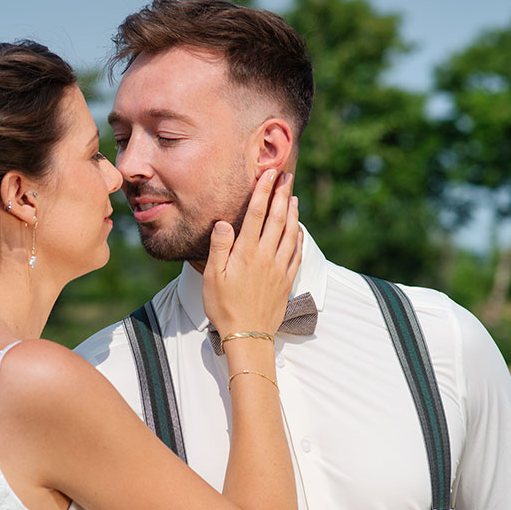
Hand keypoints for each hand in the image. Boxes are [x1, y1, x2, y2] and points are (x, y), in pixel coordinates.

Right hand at [203, 169, 302, 337]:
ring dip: (292, 211)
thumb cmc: (224, 307)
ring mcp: (279, 267)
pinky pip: (297, 252)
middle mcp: (266, 256)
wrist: (248, 335)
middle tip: (286, 176)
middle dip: (281, 194)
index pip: (256, 214)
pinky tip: (298, 228)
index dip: (263, 191)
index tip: (268, 174)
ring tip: (293, 195)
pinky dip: (298, 236)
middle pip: (277, 218)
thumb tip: (224, 222)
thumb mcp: (212, 277)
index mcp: (246, 252)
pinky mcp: (287, 279)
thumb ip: (219, 247)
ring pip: (290, 232)